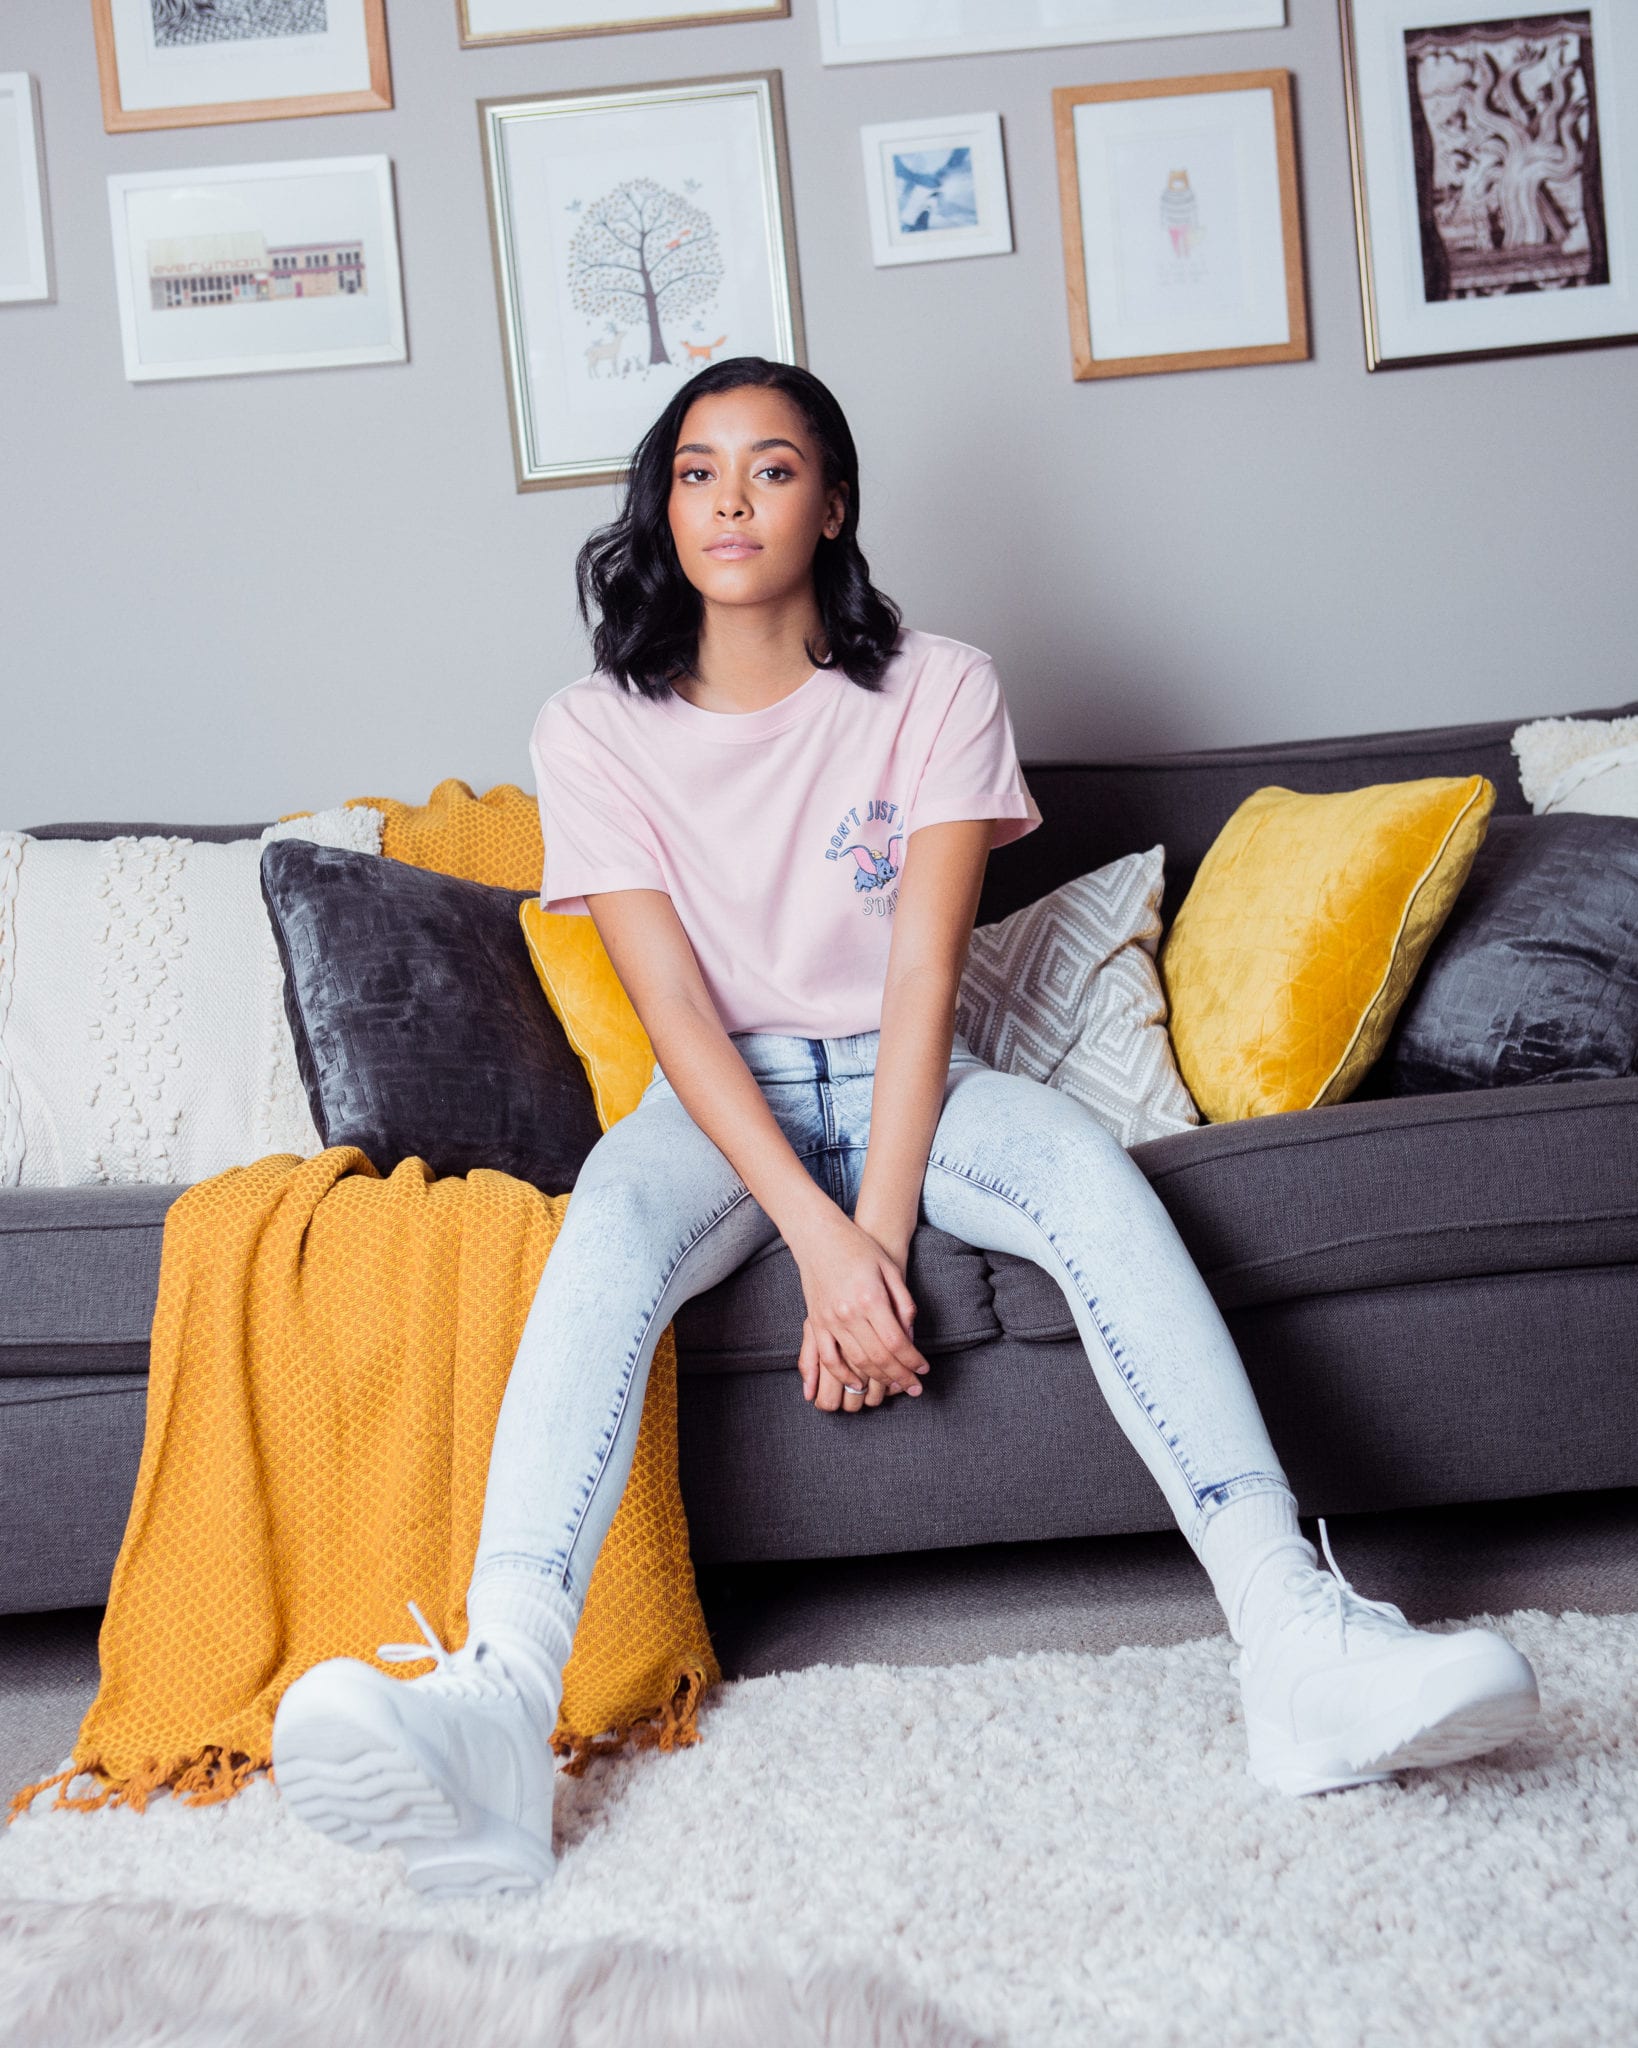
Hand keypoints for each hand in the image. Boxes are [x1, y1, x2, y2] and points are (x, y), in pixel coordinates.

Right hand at [791, 1207, 926, 1405]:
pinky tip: (858, 1382)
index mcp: (871, 1298)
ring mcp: (830, 1320)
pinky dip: (843, 1375)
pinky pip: (829, 1358)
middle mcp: (849, 1313)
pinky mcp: (816, 1323)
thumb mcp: (889, 1268)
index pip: (896, 1342)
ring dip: (877, 1379)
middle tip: (915, 1387)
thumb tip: (911, 1334)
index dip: (913, 1361)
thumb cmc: (858, 1248)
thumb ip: (903, 1301)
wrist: (818, 1236)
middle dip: (900, 1376)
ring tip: (894, 1387)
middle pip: (879, 1357)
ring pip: (857, 1361)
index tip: (924, 1370)